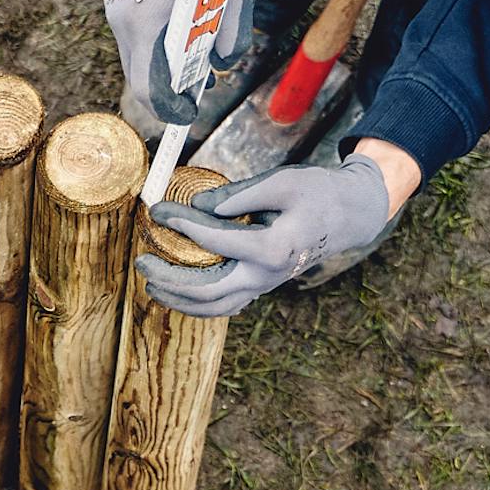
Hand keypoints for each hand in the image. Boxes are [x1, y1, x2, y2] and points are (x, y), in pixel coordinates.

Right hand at [105, 0, 253, 132]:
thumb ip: (231, 34)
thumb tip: (222, 64)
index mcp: (146, 22)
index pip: (147, 88)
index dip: (169, 108)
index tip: (188, 114)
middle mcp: (122, 17)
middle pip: (138, 73)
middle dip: (165, 87)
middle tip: (196, 90)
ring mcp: (115, 2)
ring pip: (134, 51)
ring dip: (159, 61)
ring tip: (191, 56)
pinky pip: (133, 28)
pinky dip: (153, 37)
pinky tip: (177, 26)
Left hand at [138, 156, 394, 316]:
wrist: (348, 215)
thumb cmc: (316, 193)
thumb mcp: (282, 181)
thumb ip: (238, 195)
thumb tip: (195, 206)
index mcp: (273, 249)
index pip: (214, 241)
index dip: (182, 225)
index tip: (158, 211)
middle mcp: (266, 276)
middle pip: (206, 291)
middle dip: (168, 278)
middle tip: (141, 260)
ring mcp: (263, 287)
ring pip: (213, 308)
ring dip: (178, 299)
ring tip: (150, 282)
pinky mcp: (260, 288)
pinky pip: (223, 305)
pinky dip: (196, 303)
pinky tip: (174, 291)